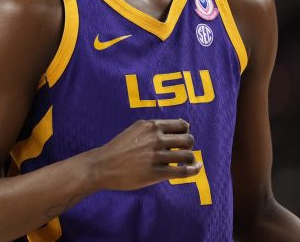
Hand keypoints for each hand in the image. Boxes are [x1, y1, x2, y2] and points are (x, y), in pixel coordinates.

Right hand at [85, 119, 201, 191]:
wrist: (103, 165)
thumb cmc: (119, 148)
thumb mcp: (136, 129)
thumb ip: (155, 127)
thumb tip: (180, 126)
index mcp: (151, 126)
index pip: (182, 125)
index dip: (186, 132)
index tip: (182, 139)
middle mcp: (156, 138)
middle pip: (188, 139)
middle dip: (189, 146)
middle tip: (182, 151)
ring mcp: (156, 156)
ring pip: (187, 155)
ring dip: (191, 159)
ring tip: (187, 162)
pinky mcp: (155, 173)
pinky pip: (182, 171)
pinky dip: (194, 170)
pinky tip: (196, 168)